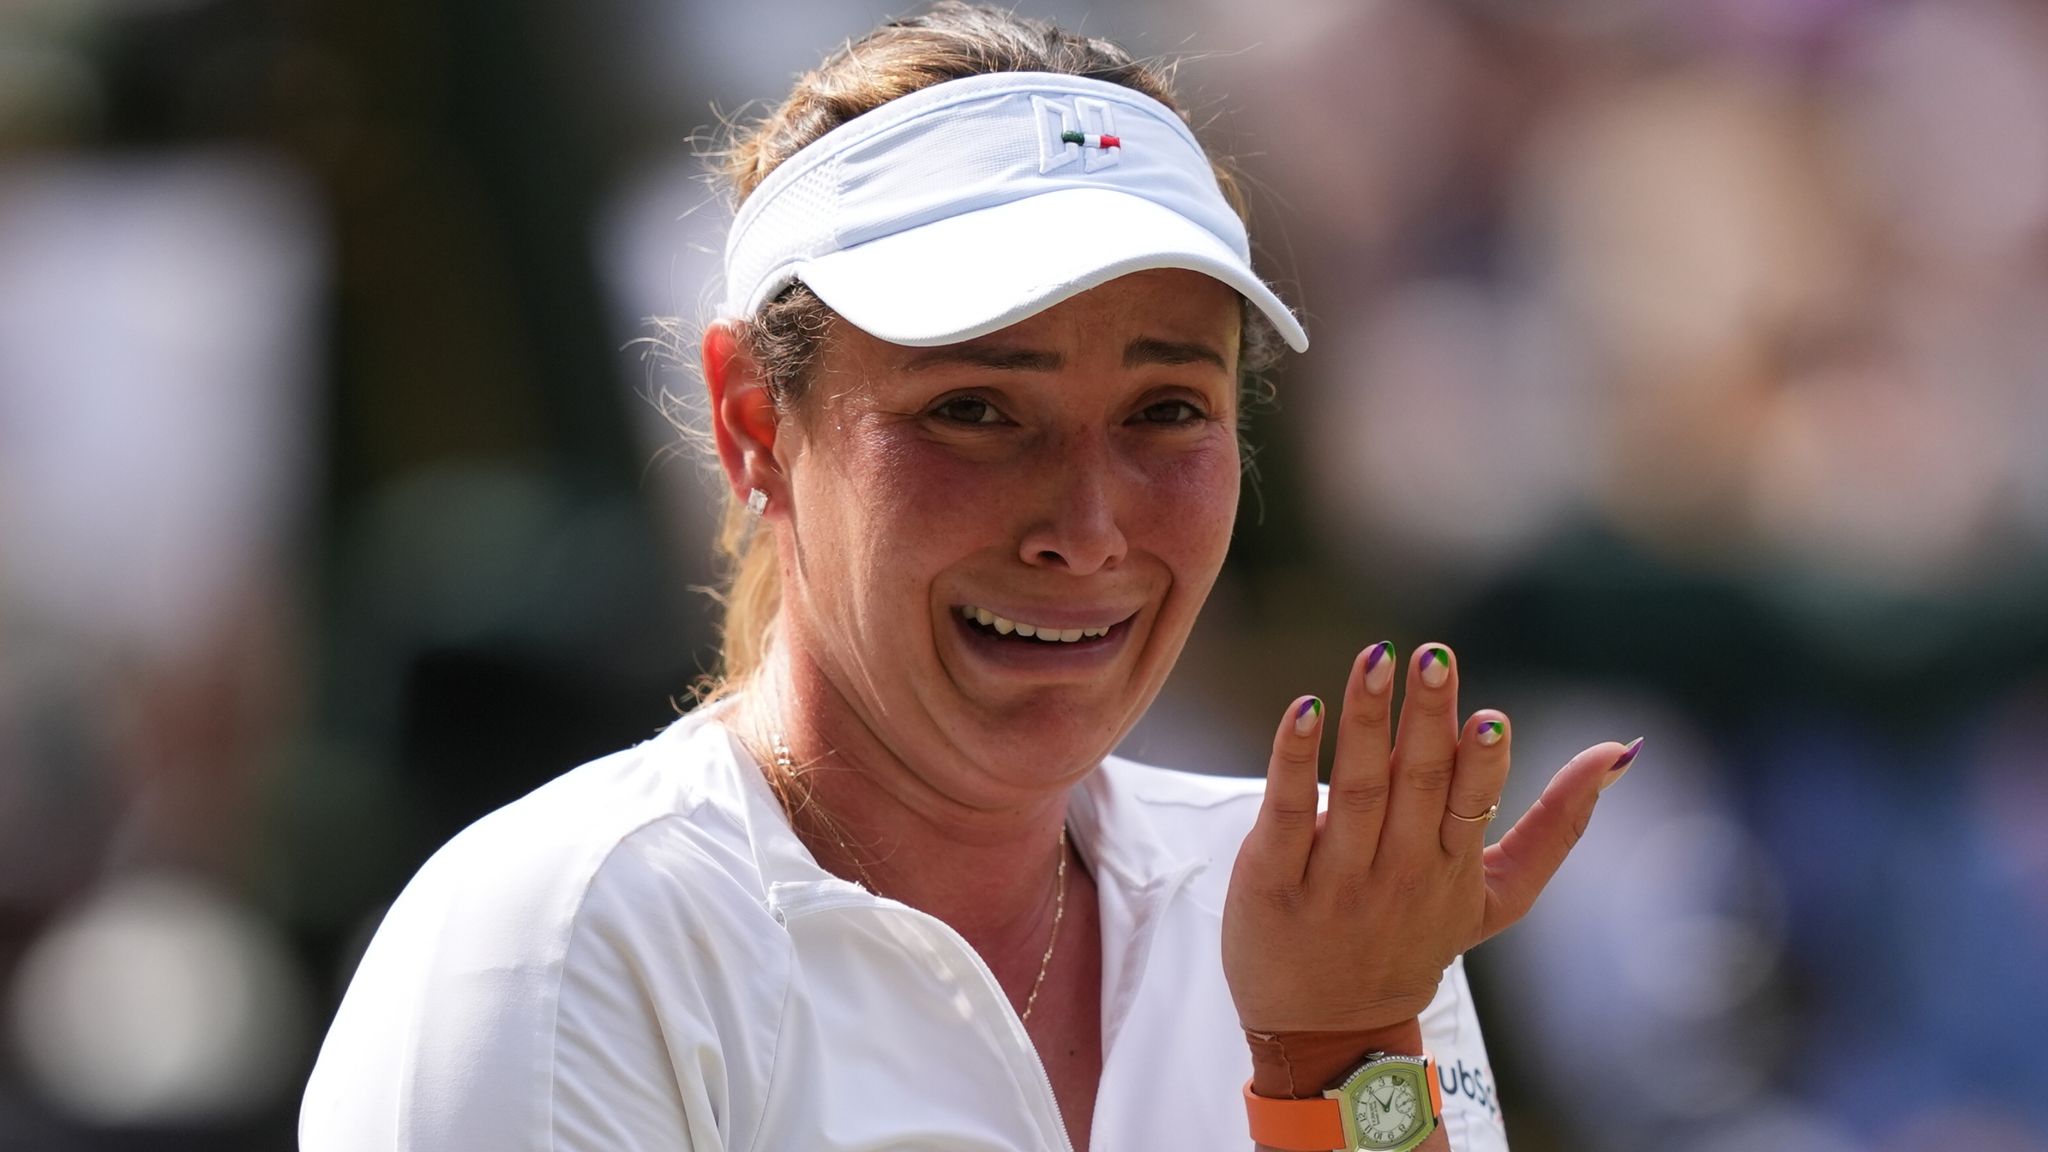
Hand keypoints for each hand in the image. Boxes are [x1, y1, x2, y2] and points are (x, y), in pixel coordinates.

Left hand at [1223, 642, 1638, 1033]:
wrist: (1325, 1030)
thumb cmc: (1414, 945)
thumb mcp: (1498, 897)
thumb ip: (1556, 826)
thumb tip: (1619, 752)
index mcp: (1452, 870)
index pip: (1473, 806)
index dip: (1482, 763)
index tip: (1490, 716)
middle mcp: (1398, 872)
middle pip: (1418, 785)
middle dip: (1428, 719)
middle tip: (1432, 656)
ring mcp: (1334, 877)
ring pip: (1357, 788)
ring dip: (1366, 720)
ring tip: (1374, 658)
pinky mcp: (1272, 877)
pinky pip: (1288, 810)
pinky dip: (1294, 759)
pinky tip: (1304, 709)